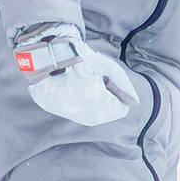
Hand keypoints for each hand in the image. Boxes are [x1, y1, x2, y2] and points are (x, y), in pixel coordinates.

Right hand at [13, 23, 137, 126]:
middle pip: (109, 109)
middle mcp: (89, 118)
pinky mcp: (66, 113)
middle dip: (107, 93)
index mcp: (100, 108)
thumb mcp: (108, 68)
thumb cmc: (79, 61)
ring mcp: (77, 117)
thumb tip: (134, 101)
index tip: (104, 78)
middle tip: (93, 77)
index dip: (117, 90)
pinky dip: (84, 98)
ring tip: (83, 80)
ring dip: (96, 95)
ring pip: (97, 109)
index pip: (121, 108)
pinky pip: (84, 109)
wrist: (45, 61)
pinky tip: (75, 85)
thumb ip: (124, 86)